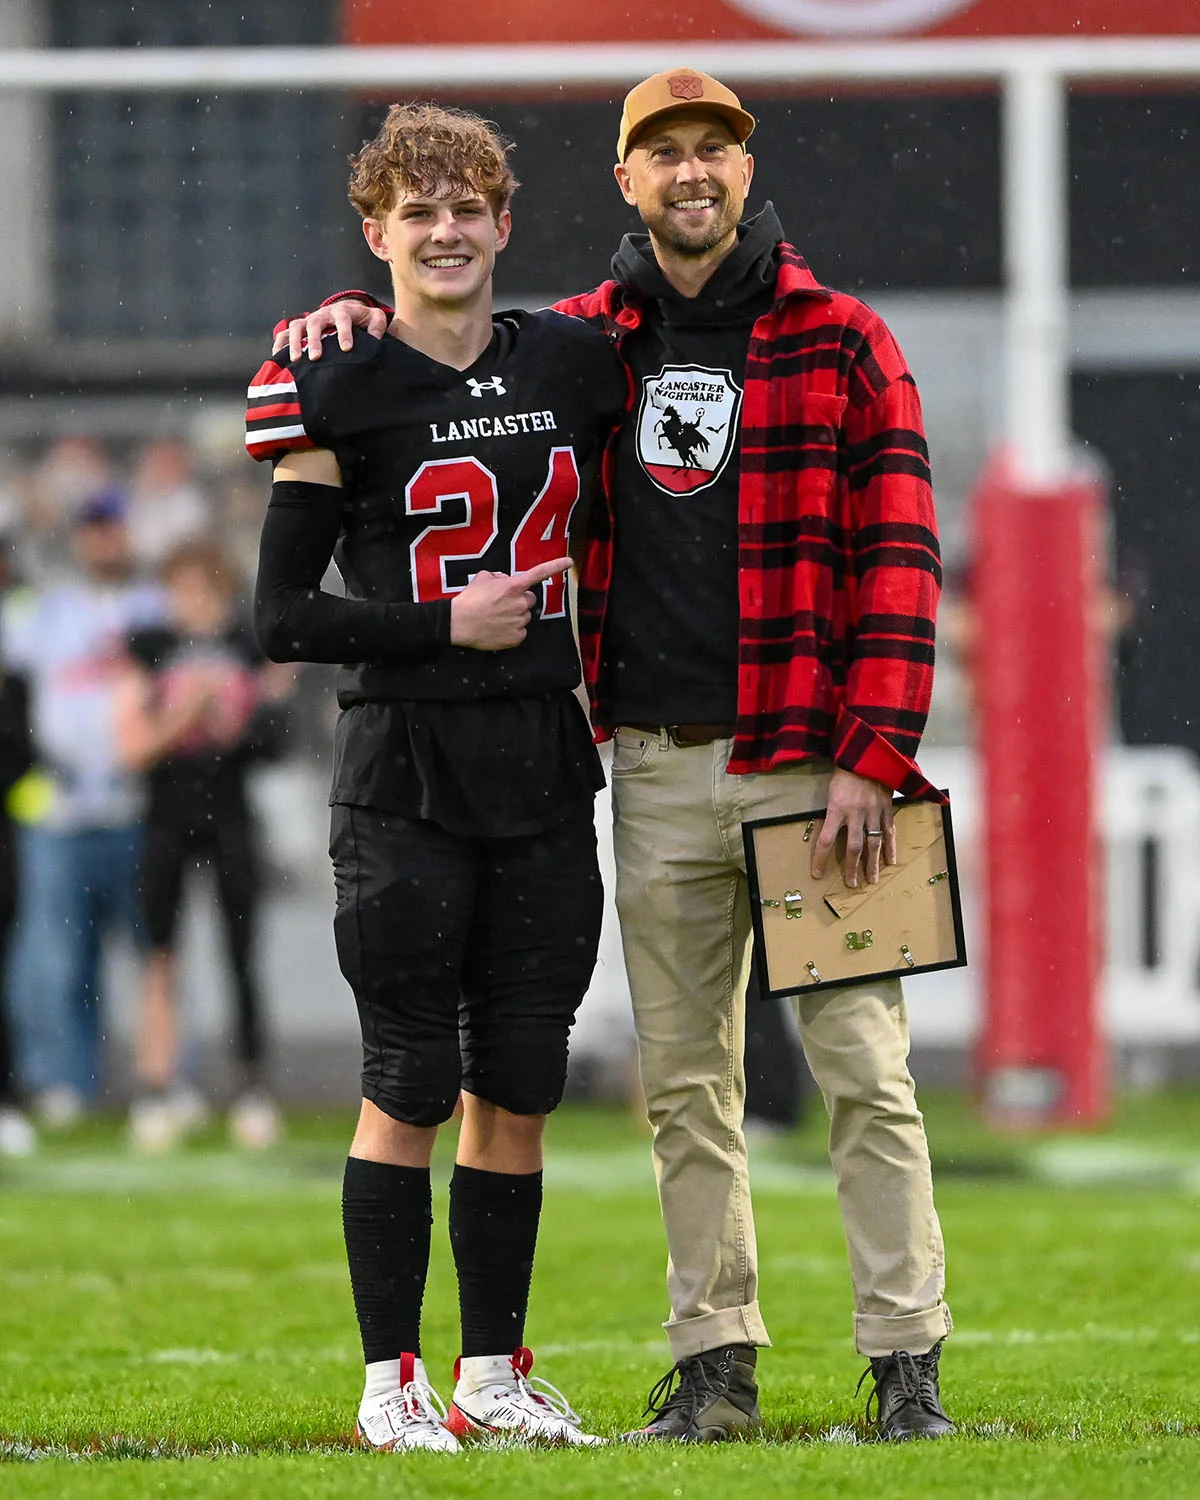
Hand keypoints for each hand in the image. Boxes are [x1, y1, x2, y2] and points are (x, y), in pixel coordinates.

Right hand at [272, 301, 389, 362]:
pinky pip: (285, 333)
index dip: (344, 333)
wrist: (348, 311)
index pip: (343, 320)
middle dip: (314, 340)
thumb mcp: (374, 319)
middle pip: (315, 323)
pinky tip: (278, 356)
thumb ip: (377, 327)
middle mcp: (323, 314)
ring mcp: (309, 320)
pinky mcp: (300, 327)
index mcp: (342, 311)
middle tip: (315, 357)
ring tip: (296, 359)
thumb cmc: (362, 319)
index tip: (346, 349)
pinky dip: (280, 343)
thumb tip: (375, 340)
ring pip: (297, 327)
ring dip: (295, 342)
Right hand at [449, 558, 572, 651]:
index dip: (556, 566)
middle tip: (502, 604)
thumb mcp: (482, 578)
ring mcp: (520, 621)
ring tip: (496, 617)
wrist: (458, 623)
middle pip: (530, 599)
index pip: (539, 573)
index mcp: (514, 586)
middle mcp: (520, 603)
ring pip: (524, 616)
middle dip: (519, 600)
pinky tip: (497, 628)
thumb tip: (505, 580)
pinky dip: (512, 631)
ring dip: (515, 615)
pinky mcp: (516, 637)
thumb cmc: (469, 599)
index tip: (570, 562)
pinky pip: (520, 632)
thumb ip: (499, 576)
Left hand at [810, 768, 897, 888]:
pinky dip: (891, 847)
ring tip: (872, 879)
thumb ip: (831, 812)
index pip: (825, 839)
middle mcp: (856, 813)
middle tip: (852, 884)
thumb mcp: (830, 791)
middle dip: (852, 868)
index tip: (817, 874)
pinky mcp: (887, 807)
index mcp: (837, 808)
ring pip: (874, 843)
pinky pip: (890, 831)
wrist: (866, 753)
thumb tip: (828, 833)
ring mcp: (874, 811)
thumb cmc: (844, 772)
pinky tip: (891, 861)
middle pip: (853, 847)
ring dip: (873, 863)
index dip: (820, 858)